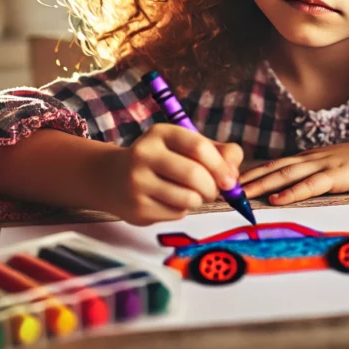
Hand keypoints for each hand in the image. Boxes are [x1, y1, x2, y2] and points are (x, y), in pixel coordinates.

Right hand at [96, 124, 243, 224]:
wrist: (113, 178)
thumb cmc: (162, 160)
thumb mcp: (186, 147)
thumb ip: (218, 152)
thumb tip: (234, 172)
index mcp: (161, 133)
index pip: (198, 147)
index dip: (221, 166)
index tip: (231, 180)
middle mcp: (144, 154)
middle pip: (194, 175)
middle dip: (212, 188)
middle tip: (212, 191)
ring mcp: (137, 183)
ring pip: (188, 199)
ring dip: (199, 201)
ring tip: (192, 195)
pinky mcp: (136, 209)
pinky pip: (176, 214)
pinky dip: (183, 211)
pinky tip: (170, 201)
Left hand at [239, 133, 348, 205]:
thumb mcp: (340, 167)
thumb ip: (321, 174)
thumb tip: (303, 185)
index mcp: (313, 157)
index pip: (277, 164)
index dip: (254, 173)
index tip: (234, 182)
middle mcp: (314, 158)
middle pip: (274, 168)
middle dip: (248, 179)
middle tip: (224, 188)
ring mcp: (325, 165)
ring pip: (286, 175)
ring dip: (262, 185)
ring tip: (241, 194)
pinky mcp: (339, 175)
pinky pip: (311, 185)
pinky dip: (292, 193)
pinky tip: (277, 200)